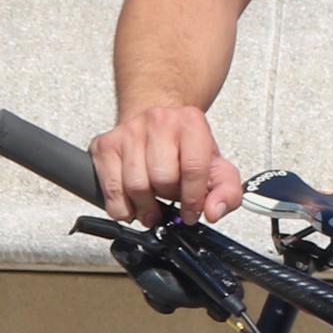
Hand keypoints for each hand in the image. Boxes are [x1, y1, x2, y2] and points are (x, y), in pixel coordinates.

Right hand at [91, 103, 241, 223]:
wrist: (155, 124)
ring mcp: (128, 131)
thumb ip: (227, 192)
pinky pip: (111, 191)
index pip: (194, 168)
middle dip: (168, 198)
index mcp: (191, 123)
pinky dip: (122, 208)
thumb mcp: (216, 167)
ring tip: (152, 204)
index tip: (191, 212)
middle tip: (170, 199)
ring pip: (135, 186)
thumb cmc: (184, 147)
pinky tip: (133, 204)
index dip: (193, 199)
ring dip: (145, 207)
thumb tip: (213, 211)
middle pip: (162, 179)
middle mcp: (158, 121)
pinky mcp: (105, 145)